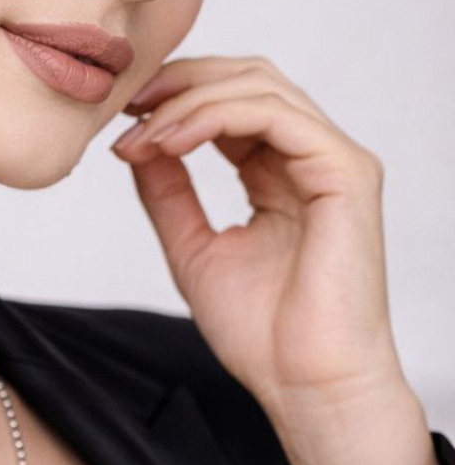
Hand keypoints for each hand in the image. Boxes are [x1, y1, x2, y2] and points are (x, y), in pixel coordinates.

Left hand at [109, 53, 405, 414]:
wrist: (305, 387)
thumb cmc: (264, 336)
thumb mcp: (193, 249)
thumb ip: (168, 193)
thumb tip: (134, 144)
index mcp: (281, 174)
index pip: (230, 102)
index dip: (173, 96)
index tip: (118, 116)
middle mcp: (312, 159)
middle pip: (247, 77)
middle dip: (179, 82)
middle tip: (125, 104)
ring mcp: (334, 162)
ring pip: (259, 86)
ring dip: (188, 100)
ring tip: (141, 131)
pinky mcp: (346, 173)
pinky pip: (277, 115)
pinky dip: (216, 115)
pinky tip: (172, 140)